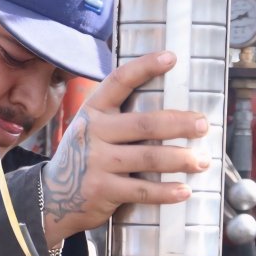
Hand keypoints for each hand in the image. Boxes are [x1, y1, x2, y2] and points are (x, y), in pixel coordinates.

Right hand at [41, 50, 209, 247]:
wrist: (52, 197)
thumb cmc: (84, 157)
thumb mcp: (91, 129)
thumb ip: (118, 117)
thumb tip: (169, 108)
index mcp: (93, 111)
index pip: (119, 81)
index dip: (145, 67)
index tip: (172, 58)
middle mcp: (94, 132)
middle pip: (145, 124)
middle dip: (180, 123)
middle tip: (203, 125)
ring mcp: (97, 162)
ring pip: (149, 158)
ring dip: (181, 159)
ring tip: (202, 160)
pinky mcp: (102, 190)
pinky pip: (142, 190)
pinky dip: (167, 192)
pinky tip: (185, 190)